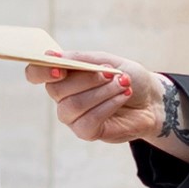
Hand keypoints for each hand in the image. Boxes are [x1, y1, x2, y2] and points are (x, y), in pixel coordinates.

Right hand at [38, 57, 170, 147]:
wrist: (152, 99)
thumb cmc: (127, 77)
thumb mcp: (106, 61)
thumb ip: (79, 59)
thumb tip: (52, 55)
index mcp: (64, 75)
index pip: (36, 73)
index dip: (41, 71)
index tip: (60, 68)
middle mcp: (63, 96)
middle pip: (56, 89)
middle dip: (86, 79)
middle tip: (111, 72)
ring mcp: (73, 117)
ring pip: (73, 105)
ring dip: (101, 92)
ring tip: (123, 83)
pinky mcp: (87, 132)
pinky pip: (88, 121)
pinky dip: (108, 105)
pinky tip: (122, 97)